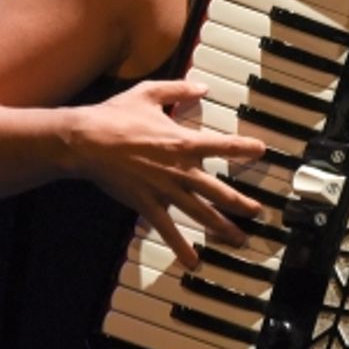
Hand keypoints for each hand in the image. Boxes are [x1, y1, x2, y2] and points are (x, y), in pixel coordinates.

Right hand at [67, 79, 266, 268]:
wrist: (86, 141)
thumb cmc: (115, 116)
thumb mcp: (149, 93)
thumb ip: (178, 89)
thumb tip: (201, 87)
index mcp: (184, 141)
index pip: (224, 146)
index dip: (246, 148)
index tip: (262, 151)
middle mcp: (181, 169)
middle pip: (220, 191)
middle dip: (242, 203)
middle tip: (258, 212)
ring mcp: (165, 190)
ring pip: (201, 214)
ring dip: (223, 228)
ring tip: (239, 239)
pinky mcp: (147, 204)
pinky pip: (168, 230)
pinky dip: (181, 247)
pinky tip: (192, 261)